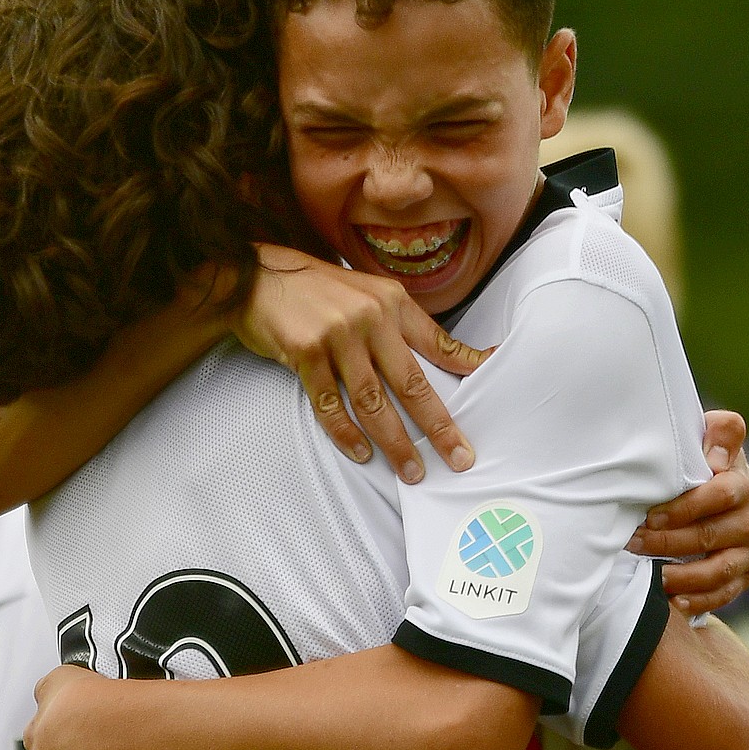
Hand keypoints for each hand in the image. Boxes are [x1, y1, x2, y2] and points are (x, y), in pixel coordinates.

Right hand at [237, 243, 487, 483]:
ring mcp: (337, 336)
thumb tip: (444, 355)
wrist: (257, 278)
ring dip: (394, 442)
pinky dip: (346, 433)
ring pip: (373, 401)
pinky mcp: (305, 353)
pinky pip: (330, 404)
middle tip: (458, 457)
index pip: (438, 341)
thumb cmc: (318, 291)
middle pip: (411, 383)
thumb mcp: (367, 294)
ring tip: (411, 470)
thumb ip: (400, 324)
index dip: (466, 366)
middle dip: (438, 426)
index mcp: (391, 302)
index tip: (491, 388)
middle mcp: (370, 318)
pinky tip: (361, 453)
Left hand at [633, 410, 748, 615]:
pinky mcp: (746, 576)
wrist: (739, 498)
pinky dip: (698, 600)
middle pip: (711, 536)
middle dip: (669, 542)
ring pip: (719, 570)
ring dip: (681, 576)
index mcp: (743, 485)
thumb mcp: (714, 439)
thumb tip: (715, 458)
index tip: (651, 515)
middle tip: (633, 543)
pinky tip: (671, 600)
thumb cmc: (711, 466)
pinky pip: (723, 593)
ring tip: (650, 576)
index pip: (720, 494)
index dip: (684, 507)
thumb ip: (720, 433)